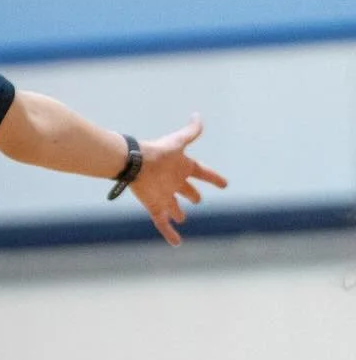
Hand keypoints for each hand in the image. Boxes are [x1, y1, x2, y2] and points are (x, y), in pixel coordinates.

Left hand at [130, 115, 226, 245]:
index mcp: (183, 167)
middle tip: (197, 200)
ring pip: (173, 207)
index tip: (224, 184)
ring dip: (177, 213)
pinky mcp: (155, 206)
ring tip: (181, 218)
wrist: (135, 162)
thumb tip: (197, 115)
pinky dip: (170, 234)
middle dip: (191, 195)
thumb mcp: (179, 141)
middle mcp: (174, 182)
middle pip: (186, 190)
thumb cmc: (158, 152)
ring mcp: (164, 195)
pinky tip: (176, 243)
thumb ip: (191, 131)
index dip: (214, 178)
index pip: (203, 173)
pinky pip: (163, 223)